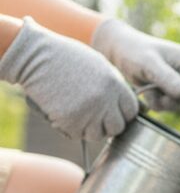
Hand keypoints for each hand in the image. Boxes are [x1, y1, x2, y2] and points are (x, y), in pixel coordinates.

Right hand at [0, 17, 138, 139]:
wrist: (35, 57)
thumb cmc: (66, 58)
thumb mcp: (99, 66)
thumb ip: (114, 87)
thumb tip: (124, 106)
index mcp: (115, 85)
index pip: (131, 111)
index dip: (122, 114)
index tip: (113, 113)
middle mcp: (105, 100)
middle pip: (117, 127)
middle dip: (107, 125)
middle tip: (94, 118)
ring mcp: (87, 112)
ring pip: (98, 135)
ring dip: (89, 129)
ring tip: (78, 115)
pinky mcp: (68, 121)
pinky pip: (76, 135)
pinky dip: (71, 129)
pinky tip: (63, 114)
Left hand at [91, 18, 179, 119]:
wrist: (118, 50)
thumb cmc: (133, 52)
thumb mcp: (150, 65)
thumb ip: (168, 79)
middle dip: (177, 102)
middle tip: (159, 99)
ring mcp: (178, 79)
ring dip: (165, 103)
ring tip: (149, 92)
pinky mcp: (168, 87)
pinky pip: (170, 103)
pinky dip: (158, 103)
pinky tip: (147, 93)